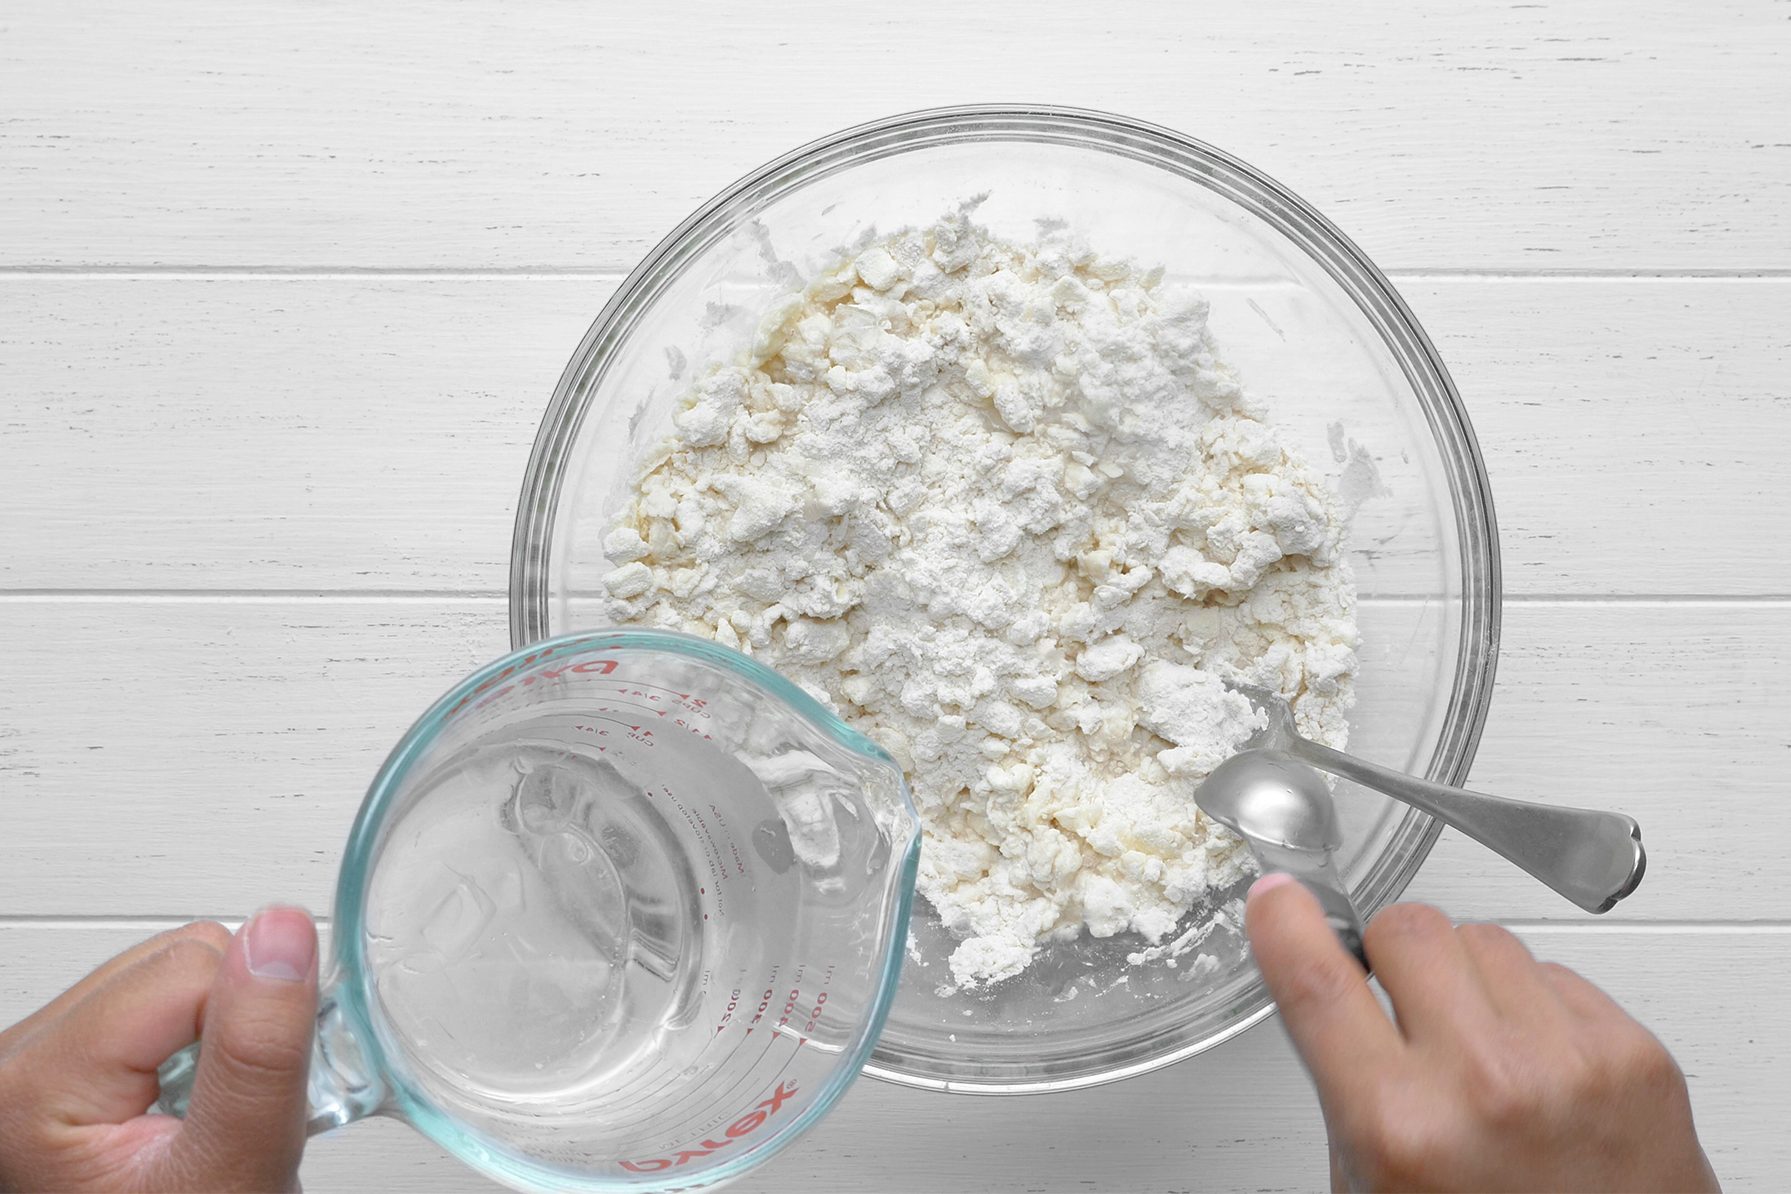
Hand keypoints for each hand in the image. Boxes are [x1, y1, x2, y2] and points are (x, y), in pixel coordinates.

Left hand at [0, 907, 318, 1191]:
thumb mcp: (234, 1171)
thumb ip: (256, 1054)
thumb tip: (280, 933)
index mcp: (34, 1081)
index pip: (194, 968)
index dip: (254, 1028)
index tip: (250, 1104)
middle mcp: (17, 1057)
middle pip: (180, 961)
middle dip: (234, 1027)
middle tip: (233, 1117)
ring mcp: (35, 1058)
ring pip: (177, 972)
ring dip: (220, 1033)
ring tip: (211, 1115)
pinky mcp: (61, 1060)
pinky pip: (159, 1000)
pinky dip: (199, 1042)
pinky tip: (192, 1106)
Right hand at [1246, 874, 1718, 1192]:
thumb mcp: (1375, 1184)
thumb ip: (1349, 1084)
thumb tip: (1327, 976)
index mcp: (1402, 1128)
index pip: (1319, 982)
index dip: (1286, 923)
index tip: (1277, 897)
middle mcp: (1486, 1087)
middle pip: (1408, 929)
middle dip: (1392, 955)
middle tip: (1402, 1004)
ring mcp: (1569, 1063)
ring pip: (1484, 937)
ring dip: (1468, 977)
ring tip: (1483, 1048)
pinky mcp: (1634, 1055)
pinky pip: (1557, 970)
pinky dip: (1536, 1005)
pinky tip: (1541, 1065)